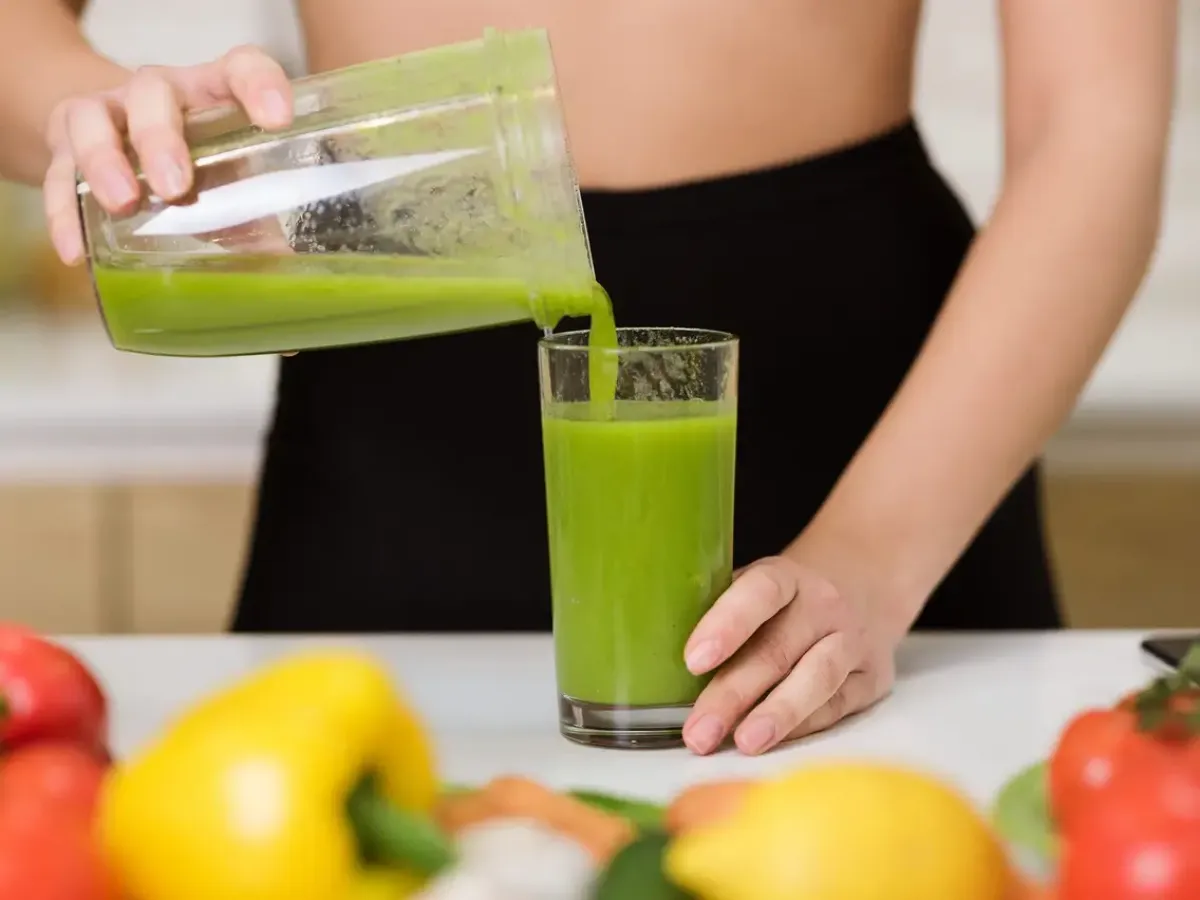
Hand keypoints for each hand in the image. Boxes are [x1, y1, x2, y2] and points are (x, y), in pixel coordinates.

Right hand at [42, 45, 292, 265]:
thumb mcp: (231, 177)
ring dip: (104, 162)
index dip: (259, 86)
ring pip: (92, 119)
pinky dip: (64, 213)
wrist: (122, 141)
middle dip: (161, 139)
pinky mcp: (64, 146)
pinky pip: (57, 174)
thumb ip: (259, 215)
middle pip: (152, 94)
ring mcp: (106, 114)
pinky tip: (75, 251)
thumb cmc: (196, 161)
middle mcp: (158, 93)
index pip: (240, 69)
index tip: (278, 119)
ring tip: (122, 204)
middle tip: (176, 187)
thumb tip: (282, 269)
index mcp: (211, 92)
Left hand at [681, 555, 897, 755]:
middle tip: (697, 732)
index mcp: (786, 576)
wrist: (865, 583)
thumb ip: (717, 613)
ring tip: (742, 743)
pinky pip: (837, 705)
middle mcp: (823, 605)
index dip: (727, 624)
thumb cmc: (786, 598)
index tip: (693, 660)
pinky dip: (803, 726)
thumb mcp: (755, 586)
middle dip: (734, 693)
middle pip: (778, 649)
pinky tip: (773, 743)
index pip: (760, 593)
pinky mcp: (872, 677)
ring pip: (816, 679)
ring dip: (777, 715)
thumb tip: (654, 659)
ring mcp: (852, 640)